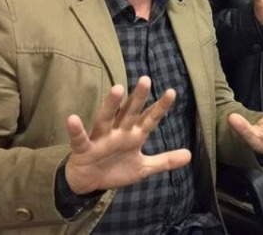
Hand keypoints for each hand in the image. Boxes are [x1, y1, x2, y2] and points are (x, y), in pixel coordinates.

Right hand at [64, 77, 190, 194]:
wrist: (90, 183)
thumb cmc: (116, 169)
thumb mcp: (144, 167)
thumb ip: (165, 160)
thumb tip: (190, 155)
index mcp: (134, 135)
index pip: (150, 118)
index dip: (160, 107)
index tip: (171, 92)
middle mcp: (119, 132)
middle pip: (130, 112)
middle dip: (138, 98)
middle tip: (146, 79)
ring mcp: (101, 138)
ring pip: (107, 118)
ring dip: (111, 104)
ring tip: (117, 88)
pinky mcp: (84, 148)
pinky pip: (80, 138)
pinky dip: (76, 130)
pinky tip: (72, 119)